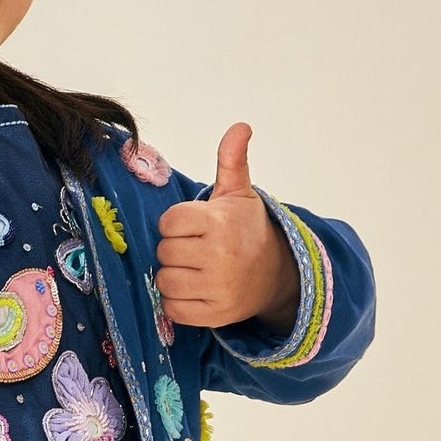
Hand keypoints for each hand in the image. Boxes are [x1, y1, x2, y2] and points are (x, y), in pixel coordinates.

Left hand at [154, 123, 299, 332]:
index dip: (176, 224)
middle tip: (195, 249)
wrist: (276, 274)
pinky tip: (195, 290)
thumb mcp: (239, 193)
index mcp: (220, 222)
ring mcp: (218, 287)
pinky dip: (177, 302)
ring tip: (195, 270)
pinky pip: (173, 309)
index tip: (193, 226)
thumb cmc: (247, 229)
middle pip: (164, 252)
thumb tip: (241, 126)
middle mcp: (220, 255)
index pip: (168, 222)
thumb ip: (231, 160)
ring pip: (165, 281)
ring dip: (174, 277)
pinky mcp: (215, 314)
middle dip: (174, 250)